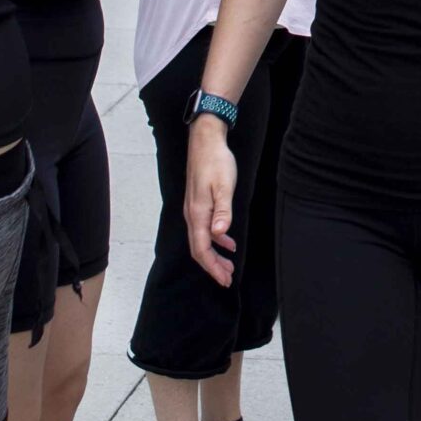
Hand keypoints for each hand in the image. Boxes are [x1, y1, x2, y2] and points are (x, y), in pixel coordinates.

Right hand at [185, 120, 238, 287]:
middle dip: (212, 266)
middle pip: (199, 249)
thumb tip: (219, 235)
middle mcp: (192, 214)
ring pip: (201, 240)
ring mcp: (194, 209)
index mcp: (197, 214)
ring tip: (229, 266)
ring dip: (214, 255)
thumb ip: (223, 211)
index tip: (224, 280)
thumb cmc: (216, 161)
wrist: (205, 140)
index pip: (202, 250)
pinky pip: (205, 228)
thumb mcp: (224, 186)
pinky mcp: (199, 202)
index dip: (212, 267)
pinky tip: (228, 241)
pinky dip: (216, 239)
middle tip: (227, 279)